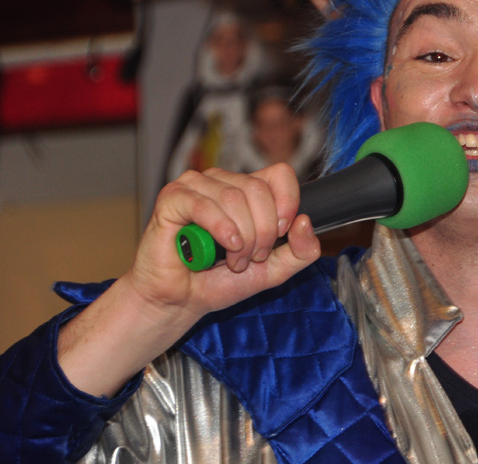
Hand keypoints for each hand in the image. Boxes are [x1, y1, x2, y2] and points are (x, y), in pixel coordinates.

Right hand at [56, 162, 319, 396]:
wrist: (180, 302)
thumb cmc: (219, 281)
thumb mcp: (274, 270)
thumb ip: (300, 251)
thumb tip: (305, 221)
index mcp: (248, 189)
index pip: (281, 174)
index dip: (287, 204)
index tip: (281, 234)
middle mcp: (223, 181)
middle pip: (259, 190)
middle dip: (263, 233)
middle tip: (250, 258)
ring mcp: (196, 186)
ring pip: (234, 198)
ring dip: (241, 238)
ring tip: (232, 260)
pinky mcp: (172, 198)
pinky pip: (204, 204)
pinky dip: (220, 228)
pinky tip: (224, 246)